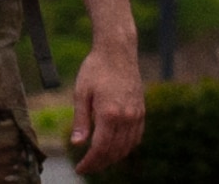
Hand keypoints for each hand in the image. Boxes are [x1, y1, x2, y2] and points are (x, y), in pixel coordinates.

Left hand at [67, 39, 144, 172]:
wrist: (117, 51)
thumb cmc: (95, 69)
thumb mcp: (81, 93)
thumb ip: (80, 120)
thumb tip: (77, 144)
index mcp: (109, 113)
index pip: (100, 149)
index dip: (90, 163)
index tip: (80, 169)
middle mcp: (126, 117)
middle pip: (114, 152)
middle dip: (100, 164)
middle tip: (87, 167)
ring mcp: (136, 114)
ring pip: (127, 147)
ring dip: (113, 158)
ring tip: (99, 161)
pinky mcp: (141, 110)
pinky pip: (136, 137)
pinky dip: (126, 148)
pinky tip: (116, 149)